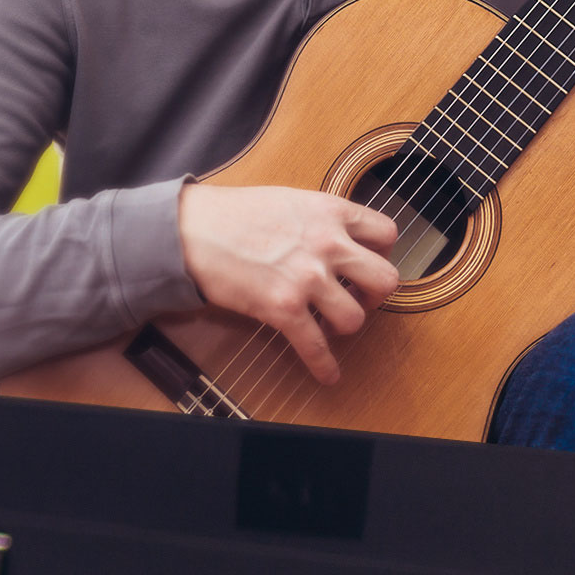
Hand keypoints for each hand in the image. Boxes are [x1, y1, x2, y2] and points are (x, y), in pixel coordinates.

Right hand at [177, 180, 408, 384]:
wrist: (188, 230)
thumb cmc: (229, 213)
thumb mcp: (288, 200)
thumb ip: (318, 218)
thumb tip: (333, 238)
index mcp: (330, 212)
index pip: (386, 233)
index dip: (382, 253)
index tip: (368, 263)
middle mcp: (327, 244)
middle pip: (385, 279)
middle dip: (375, 295)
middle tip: (359, 298)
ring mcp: (307, 278)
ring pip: (355, 318)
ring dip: (345, 325)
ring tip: (329, 323)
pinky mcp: (282, 307)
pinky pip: (315, 346)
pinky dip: (324, 365)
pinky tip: (328, 374)